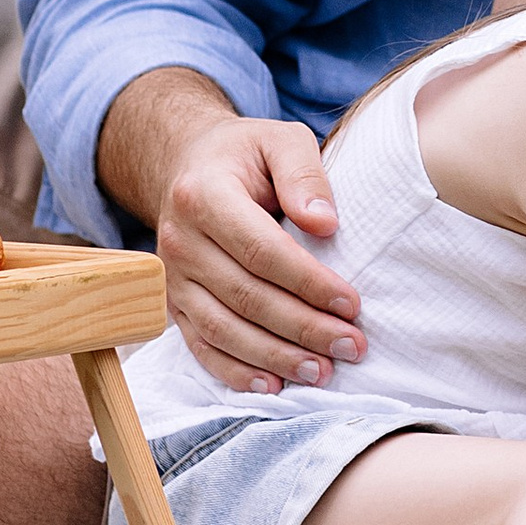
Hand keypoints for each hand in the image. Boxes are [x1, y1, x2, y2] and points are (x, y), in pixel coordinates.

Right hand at [157, 113, 365, 395]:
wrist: (187, 165)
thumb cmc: (245, 153)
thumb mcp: (280, 139)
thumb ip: (304, 174)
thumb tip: (325, 224)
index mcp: (203, 195)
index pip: (261, 250)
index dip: (308, 281)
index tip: (352, 303)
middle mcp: (179, 241)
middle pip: (245, 296)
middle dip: (303, 327)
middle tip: (353, 346)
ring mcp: (172, 278)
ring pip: (223, 328)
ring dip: (274, 356)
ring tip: (321, 371)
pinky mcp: (173, 305)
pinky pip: (201, 345)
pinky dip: (234, 371)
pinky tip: (272, 385)